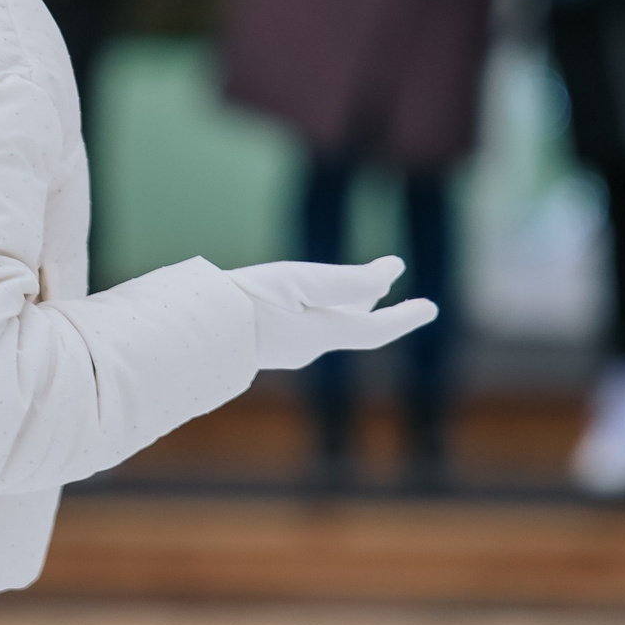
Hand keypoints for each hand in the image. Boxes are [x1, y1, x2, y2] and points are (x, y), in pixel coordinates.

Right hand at [230, 257, 438, 370]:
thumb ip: (346, 281)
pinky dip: (320, 310)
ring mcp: (285, 348)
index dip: (406, 317)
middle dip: (375, 303)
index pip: (376, 327)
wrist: (192, 332)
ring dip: (349, 304)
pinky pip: (305, 326)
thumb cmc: (245, 304)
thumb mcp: (300, 282)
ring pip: (329, 323)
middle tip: (392, 281)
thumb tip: (388, 276)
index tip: (432, 307)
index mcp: (322, 332)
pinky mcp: (263, 343)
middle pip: (354, 322)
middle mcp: (308, 345)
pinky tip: (307, 305)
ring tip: (364, 291)